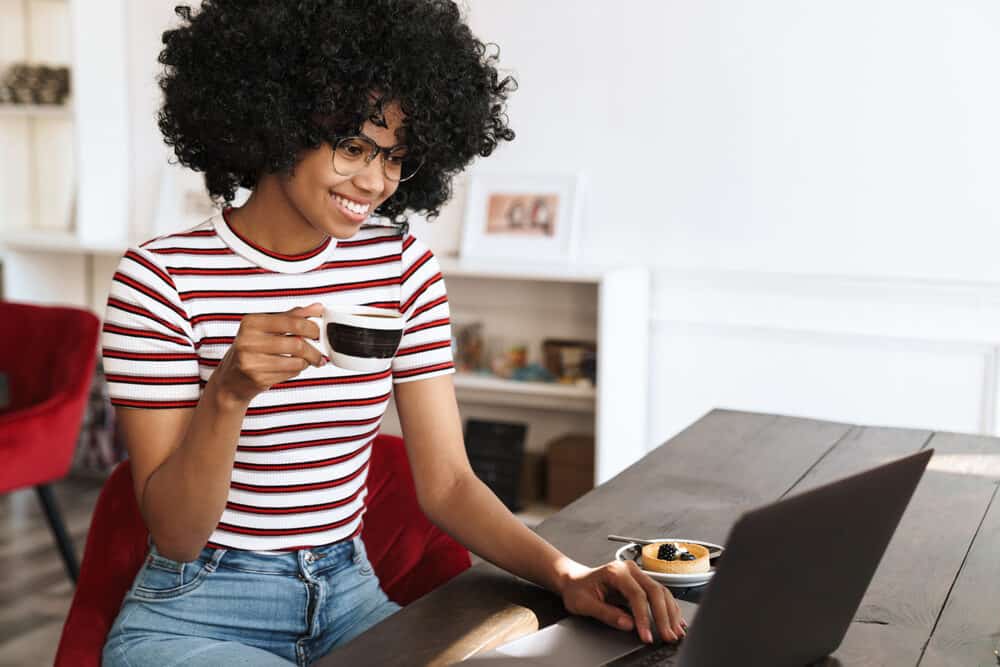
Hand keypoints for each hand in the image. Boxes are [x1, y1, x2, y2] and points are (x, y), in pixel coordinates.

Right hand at [213, 303, 324, 403]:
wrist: (230, 380)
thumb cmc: (250, 351)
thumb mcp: (265, 328)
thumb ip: (291, 317)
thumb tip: (317, 307)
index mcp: (251, 322)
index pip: (292, 321)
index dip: (311, 327)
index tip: (318, 332)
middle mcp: (248, 340)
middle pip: (296, 343)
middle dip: (313, 349)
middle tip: (319, 352)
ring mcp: (251, 361)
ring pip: (296, 361)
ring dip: (306, 362)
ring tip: (306, 361)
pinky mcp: (258, 378)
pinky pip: (290, 373)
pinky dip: (296, 371)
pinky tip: (291, 367)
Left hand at [559, 560, 686, 643]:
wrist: (574, 580)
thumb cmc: (577, 589)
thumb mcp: (584, 604)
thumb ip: (606, 613)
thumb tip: (628, 624)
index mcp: (616, 571)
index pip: (637, 595)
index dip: (644, 617)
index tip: (646, 635)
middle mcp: (629, 569)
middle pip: (655, 591)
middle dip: (664, 616)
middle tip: (668, 636)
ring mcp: (637, 574)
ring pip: (661, 592)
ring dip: (670, 613)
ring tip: (676, 632)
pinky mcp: (641, 582)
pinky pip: (660, 594)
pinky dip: (669, 608)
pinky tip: (675, 620)